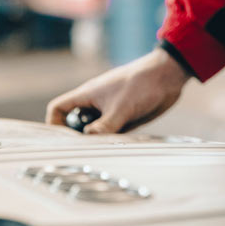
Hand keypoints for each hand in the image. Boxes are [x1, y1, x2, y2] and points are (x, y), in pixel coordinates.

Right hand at [45, 48, 190, 133]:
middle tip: (88, 149)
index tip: (66, 140)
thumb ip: (104, 126)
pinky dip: (112, 140)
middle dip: (78, 137)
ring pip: (94, 130)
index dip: (55, 125)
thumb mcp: (121, 108)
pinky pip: (111, 132)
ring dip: (98, 140)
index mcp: (87, 95)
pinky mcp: (124, 117)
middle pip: (75, 123)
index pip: (58, 109)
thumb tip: (87, 141)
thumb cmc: (141, 84)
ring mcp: (109, 110)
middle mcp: (95, 103)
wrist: (168, 76)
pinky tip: (121, 145)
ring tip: (107, 147)